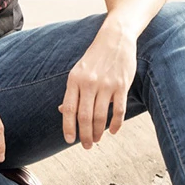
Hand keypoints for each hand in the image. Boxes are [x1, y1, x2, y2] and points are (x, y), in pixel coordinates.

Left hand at [60, 22, 136, 148]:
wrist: (115, 39)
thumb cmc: (95, 57)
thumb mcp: (78, 71)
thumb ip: (72, 91)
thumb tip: (62, 111)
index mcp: (75, 79)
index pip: (68, 109)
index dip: (68, 127)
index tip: (69, 140)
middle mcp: (89, 83)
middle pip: (85, 117)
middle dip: (85, 135)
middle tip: (86, 145)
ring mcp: (106, 84)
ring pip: (101, 116)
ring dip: (99, 132)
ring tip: (97, 140)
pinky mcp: (122, 85)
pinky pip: (119, 110)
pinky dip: (116, 124)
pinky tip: (113, 131)